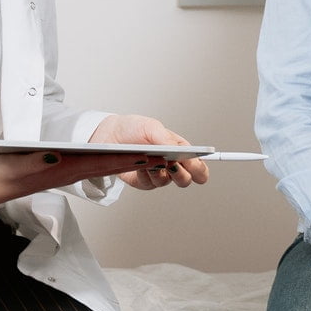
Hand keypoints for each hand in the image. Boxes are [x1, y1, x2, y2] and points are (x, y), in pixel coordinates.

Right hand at [0, 147, 165, 206]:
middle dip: (136, 162)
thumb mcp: (17, 164)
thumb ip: (36, 161)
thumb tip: (56, 157)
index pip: (101, 164)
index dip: (125, 159)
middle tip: (164, 158)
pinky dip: (112, 162)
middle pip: (110, 166)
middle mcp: (71, 173)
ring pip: (106, 167)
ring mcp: (70, 174)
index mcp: (63, 170)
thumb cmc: (4, 172)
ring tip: (153, 157)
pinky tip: (123, 158)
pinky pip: (95, 168)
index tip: (148, 156)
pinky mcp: (65, 172)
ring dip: (128, 163)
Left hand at [90, 114, 210, 190]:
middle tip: (172, 163)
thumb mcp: (152, 127)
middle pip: (186, 180)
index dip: (199, 169)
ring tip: (152, 161)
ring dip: (160, 172)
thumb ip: (167, 139)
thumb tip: (178, 151)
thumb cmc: (134, 129)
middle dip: (181, 173)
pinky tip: (141, 165)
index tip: (194, 166)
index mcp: (180, 150)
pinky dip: (146, 174)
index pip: (198, 166)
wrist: (110, 136)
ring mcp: (158, 174)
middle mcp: (171, 164)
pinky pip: (149, 184)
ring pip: (167, 183)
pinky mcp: (144, 181)